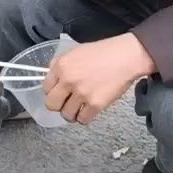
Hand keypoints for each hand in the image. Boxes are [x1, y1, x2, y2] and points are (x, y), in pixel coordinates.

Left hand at [41, 33, 155, 124]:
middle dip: (59, 105)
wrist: (126, 57)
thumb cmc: (104, 52)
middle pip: (51, 105)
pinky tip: (89, 110)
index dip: (53, 92)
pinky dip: (85, 117)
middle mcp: (68, 80)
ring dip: (72, 113)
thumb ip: (60, 64)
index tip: (60, 93)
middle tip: (67, 102)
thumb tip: (51, 76)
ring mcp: (81, 93)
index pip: (45, 88)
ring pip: (66, 115)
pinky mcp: (95, 104)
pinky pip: (82, 120)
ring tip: (79, 108)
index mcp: (61, 66)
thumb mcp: (75, 52)